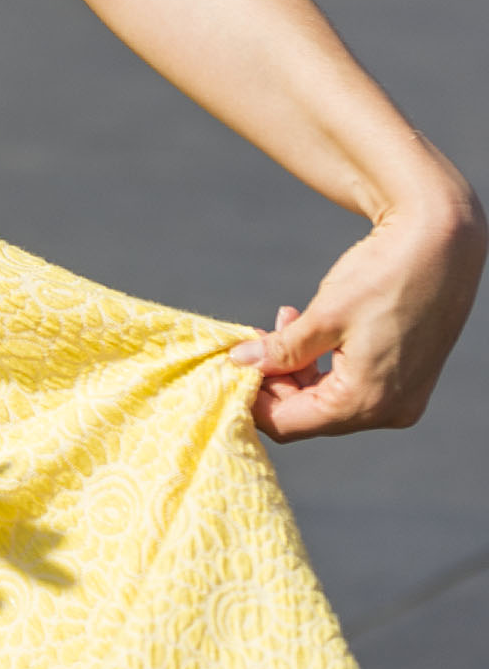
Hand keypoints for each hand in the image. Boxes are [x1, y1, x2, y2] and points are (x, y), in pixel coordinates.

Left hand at [234, 178, 485, 439]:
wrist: (441, 245)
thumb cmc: (384, 276)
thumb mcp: (325, 313)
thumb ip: (283, 348)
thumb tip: (241, 363)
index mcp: (367, 403)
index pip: (292, 423)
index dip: (253, 399)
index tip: (228, 367)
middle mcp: (389, 411)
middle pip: (310, 413)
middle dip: (275, 378)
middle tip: (252, 338)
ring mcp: (401, 397)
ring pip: (329, 397)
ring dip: (298, 365)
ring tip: (283, 320)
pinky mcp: (405, 377)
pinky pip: (352, 383)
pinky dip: (325, 360)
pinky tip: (307, 325)